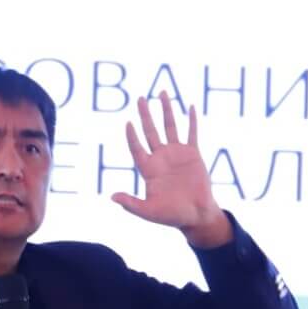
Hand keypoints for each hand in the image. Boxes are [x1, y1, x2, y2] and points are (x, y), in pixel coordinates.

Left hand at [113, 91, 232, 247]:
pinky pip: (191, 133)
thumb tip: (111, 197)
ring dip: (166, 110)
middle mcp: (161, 158)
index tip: (128, 123)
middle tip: (140, 98)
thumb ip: (131, 204)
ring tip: (162, 92)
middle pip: (150, 131)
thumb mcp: (148, 212)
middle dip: (145, 115)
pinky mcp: (193, 154)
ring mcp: (177, 154)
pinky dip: (191, 120)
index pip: (136, 148)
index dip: (132, 136)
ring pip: (170, 127)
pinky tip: (190, 106)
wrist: (196, 215)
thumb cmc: (171, 215)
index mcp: (148, 169)